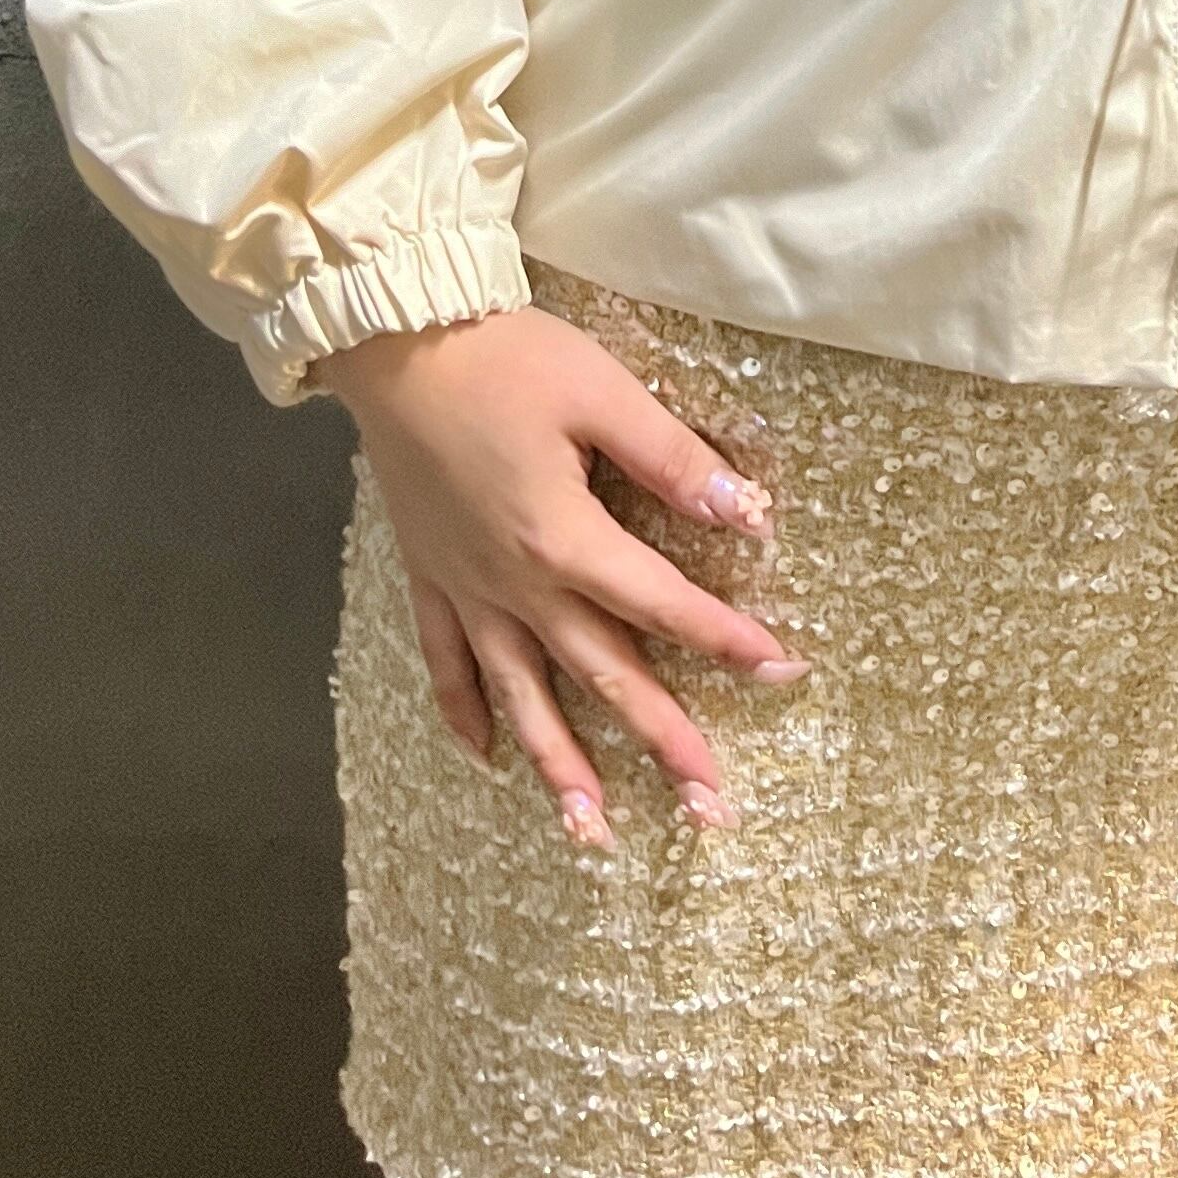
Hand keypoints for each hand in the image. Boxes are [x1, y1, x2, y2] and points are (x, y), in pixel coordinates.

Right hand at [316, 303, 809, 853]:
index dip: (725, 639)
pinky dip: (466, 714)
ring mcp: (467, 588)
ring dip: (559, 767)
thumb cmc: (503, 358)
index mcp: (563, 540)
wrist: (394, 342)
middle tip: (710, 811)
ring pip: (521, 695)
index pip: (661, 604)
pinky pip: (447, 663)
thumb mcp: (602, 392)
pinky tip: (488, 758)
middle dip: (660, 742)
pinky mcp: (429, 575)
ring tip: (592, 835)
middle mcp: (515, 584)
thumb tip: (746, 515)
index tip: (783, 672)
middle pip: (600, 675)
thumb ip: (673, 460)